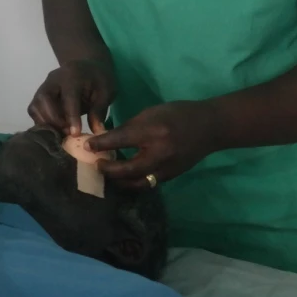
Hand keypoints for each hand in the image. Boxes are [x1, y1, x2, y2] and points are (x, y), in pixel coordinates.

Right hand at [27, 60, 115, 135]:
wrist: (87, 68)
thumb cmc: (98, 80)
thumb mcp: (106, 91)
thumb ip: (99, 110)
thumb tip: (96, 131)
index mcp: (72, 76)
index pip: (68, 96)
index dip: (71, 116)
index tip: (75, 133)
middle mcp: (53, 79)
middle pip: (44, 99)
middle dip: (53, 119)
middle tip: (66, 133)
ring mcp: (44, 87)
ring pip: (35, 106)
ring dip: (46, 123)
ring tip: (61, 134)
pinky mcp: (39, 96)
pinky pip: (34, 111)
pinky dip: (41, 123)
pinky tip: (55, 131)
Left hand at [87, 101, 217, 188]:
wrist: (209, 127)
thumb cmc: (178, 114)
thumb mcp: (152, 112)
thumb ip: (131, 127)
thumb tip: (109, 138)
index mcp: (153, 132)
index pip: (120, 140)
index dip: (100, 144)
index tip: (86, 146)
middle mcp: (159, 153)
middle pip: (126, 169)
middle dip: (107, 169)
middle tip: (96, 165)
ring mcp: (166, 168)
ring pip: (136, 182)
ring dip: (119, 180)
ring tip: (108, 174)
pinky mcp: (171, 177)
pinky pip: (147, 183)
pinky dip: (133, 182)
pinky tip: (124, 177)